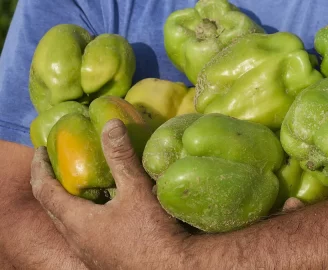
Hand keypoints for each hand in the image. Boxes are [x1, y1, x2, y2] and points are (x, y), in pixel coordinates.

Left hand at [30, 118, 305, 268]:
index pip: (44, 190)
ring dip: (72, 203)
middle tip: (59, 165)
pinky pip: (88, 234)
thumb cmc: (150, 233)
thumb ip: (121, 158)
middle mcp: (77, 239)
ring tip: (86, 185)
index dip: (40, 168)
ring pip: (72, 224)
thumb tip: (110, 124)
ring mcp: (91, 253)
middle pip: (54, 208)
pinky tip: (110, 212)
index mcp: (77, 221)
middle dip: (53, 184)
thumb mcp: (136, 191)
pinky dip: (89, 217)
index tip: (40, 150)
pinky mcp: (105, 260)